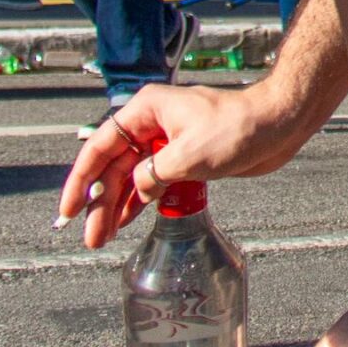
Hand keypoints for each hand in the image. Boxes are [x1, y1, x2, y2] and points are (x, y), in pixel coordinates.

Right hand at [58, 79, 316, 249]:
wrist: (278, 124)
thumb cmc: (237, 128)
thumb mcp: (186, 156)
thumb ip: (152, 176)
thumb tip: (138, 190)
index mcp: (147, 111)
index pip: (100, 147)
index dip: (81, 180)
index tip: (69, 208)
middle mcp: (153, 124)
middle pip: (114, 166)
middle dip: (100, 202)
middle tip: (91, 236)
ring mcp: (169, 141)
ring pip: (132, 176)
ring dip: (118, 205)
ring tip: (103, 236)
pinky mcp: (186, 157)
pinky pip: (153, 181)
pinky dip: (140, 201)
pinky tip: (127, 221)